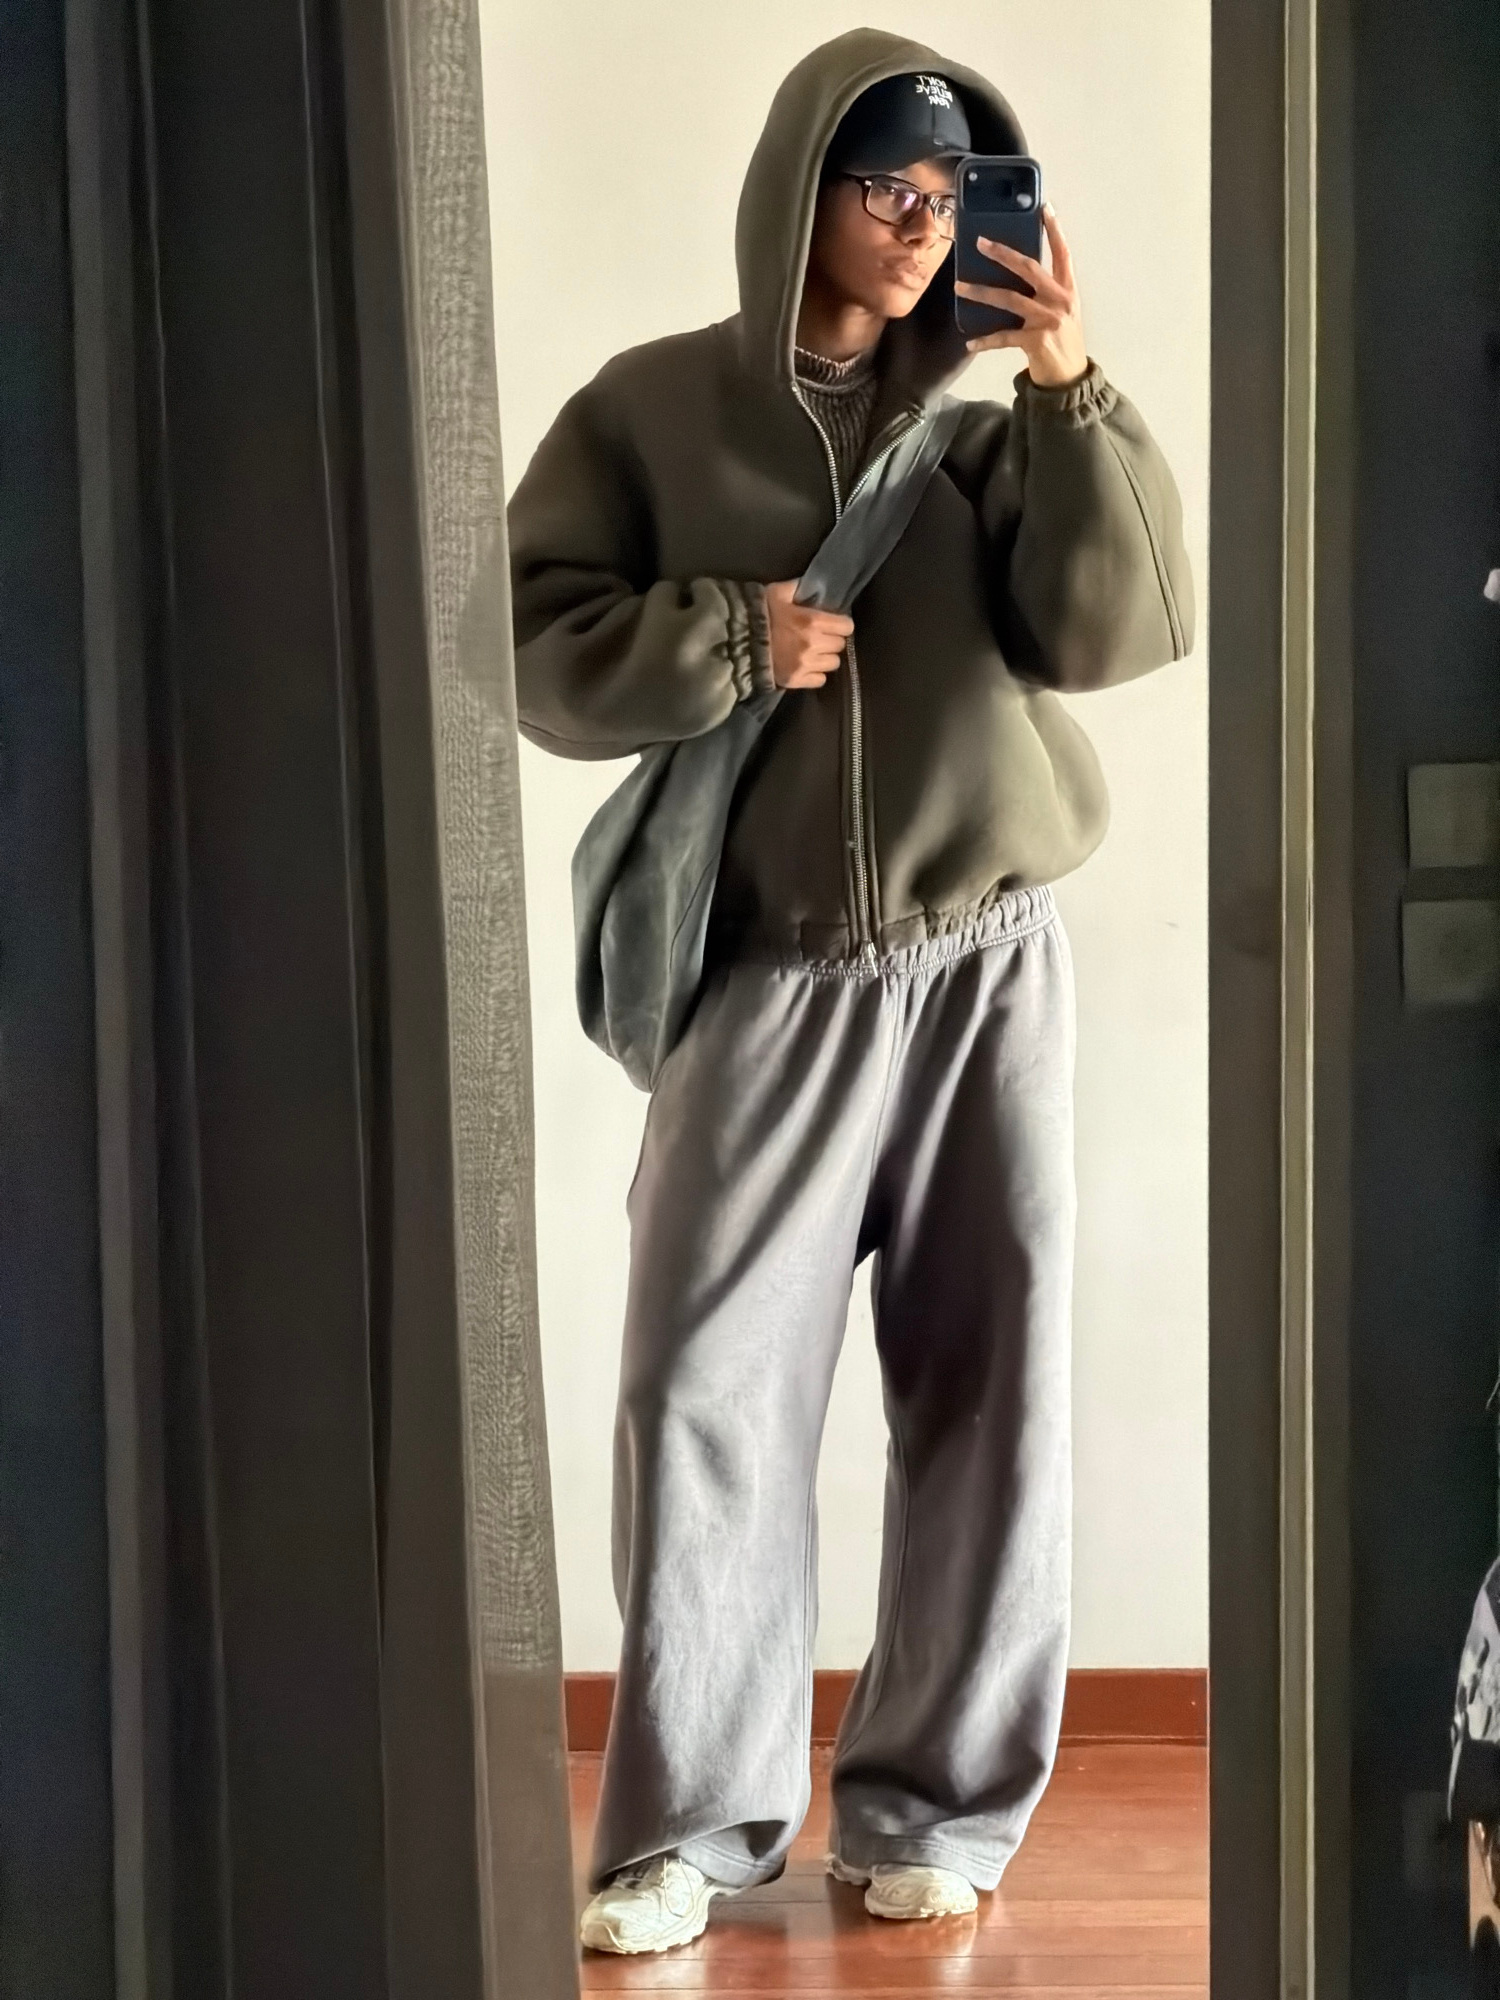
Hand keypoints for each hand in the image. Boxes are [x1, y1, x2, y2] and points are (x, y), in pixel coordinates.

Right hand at [764, 579, 853, 689]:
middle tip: (821, 637)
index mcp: (813, 621)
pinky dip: (816, 674)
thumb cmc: (759, 614)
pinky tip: (807, 666)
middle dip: (832, 640)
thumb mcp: (778, 592)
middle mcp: (814, 644)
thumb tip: (813, 583)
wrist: (736, 642)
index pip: (846, 626)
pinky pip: (820, 680)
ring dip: (826, 657)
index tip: (834, 623)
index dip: (841, 624)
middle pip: (840, 645)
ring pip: (833, 663)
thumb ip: (798, 587)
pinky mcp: (797, 680)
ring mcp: (806, 664)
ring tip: (814, 652)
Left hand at [954, 203, 1088, 387]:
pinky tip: (970, 343)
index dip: (1054, 230)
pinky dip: (985, 341)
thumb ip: (1047, 293)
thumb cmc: (1063, 343)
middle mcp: (1059, 300)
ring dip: (980, 292)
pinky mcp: (1035, 340)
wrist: (1070, 379)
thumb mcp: (1062, 312)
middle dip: (1002, 253)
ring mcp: (1047, 319)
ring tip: (959, 287)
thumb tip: (1017, 275)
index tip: (1043, 207)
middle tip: (980, 242)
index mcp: (1068, 290)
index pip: (1062, 253)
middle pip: (1029, 268)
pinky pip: (1003, 337)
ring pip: (1009, 298)